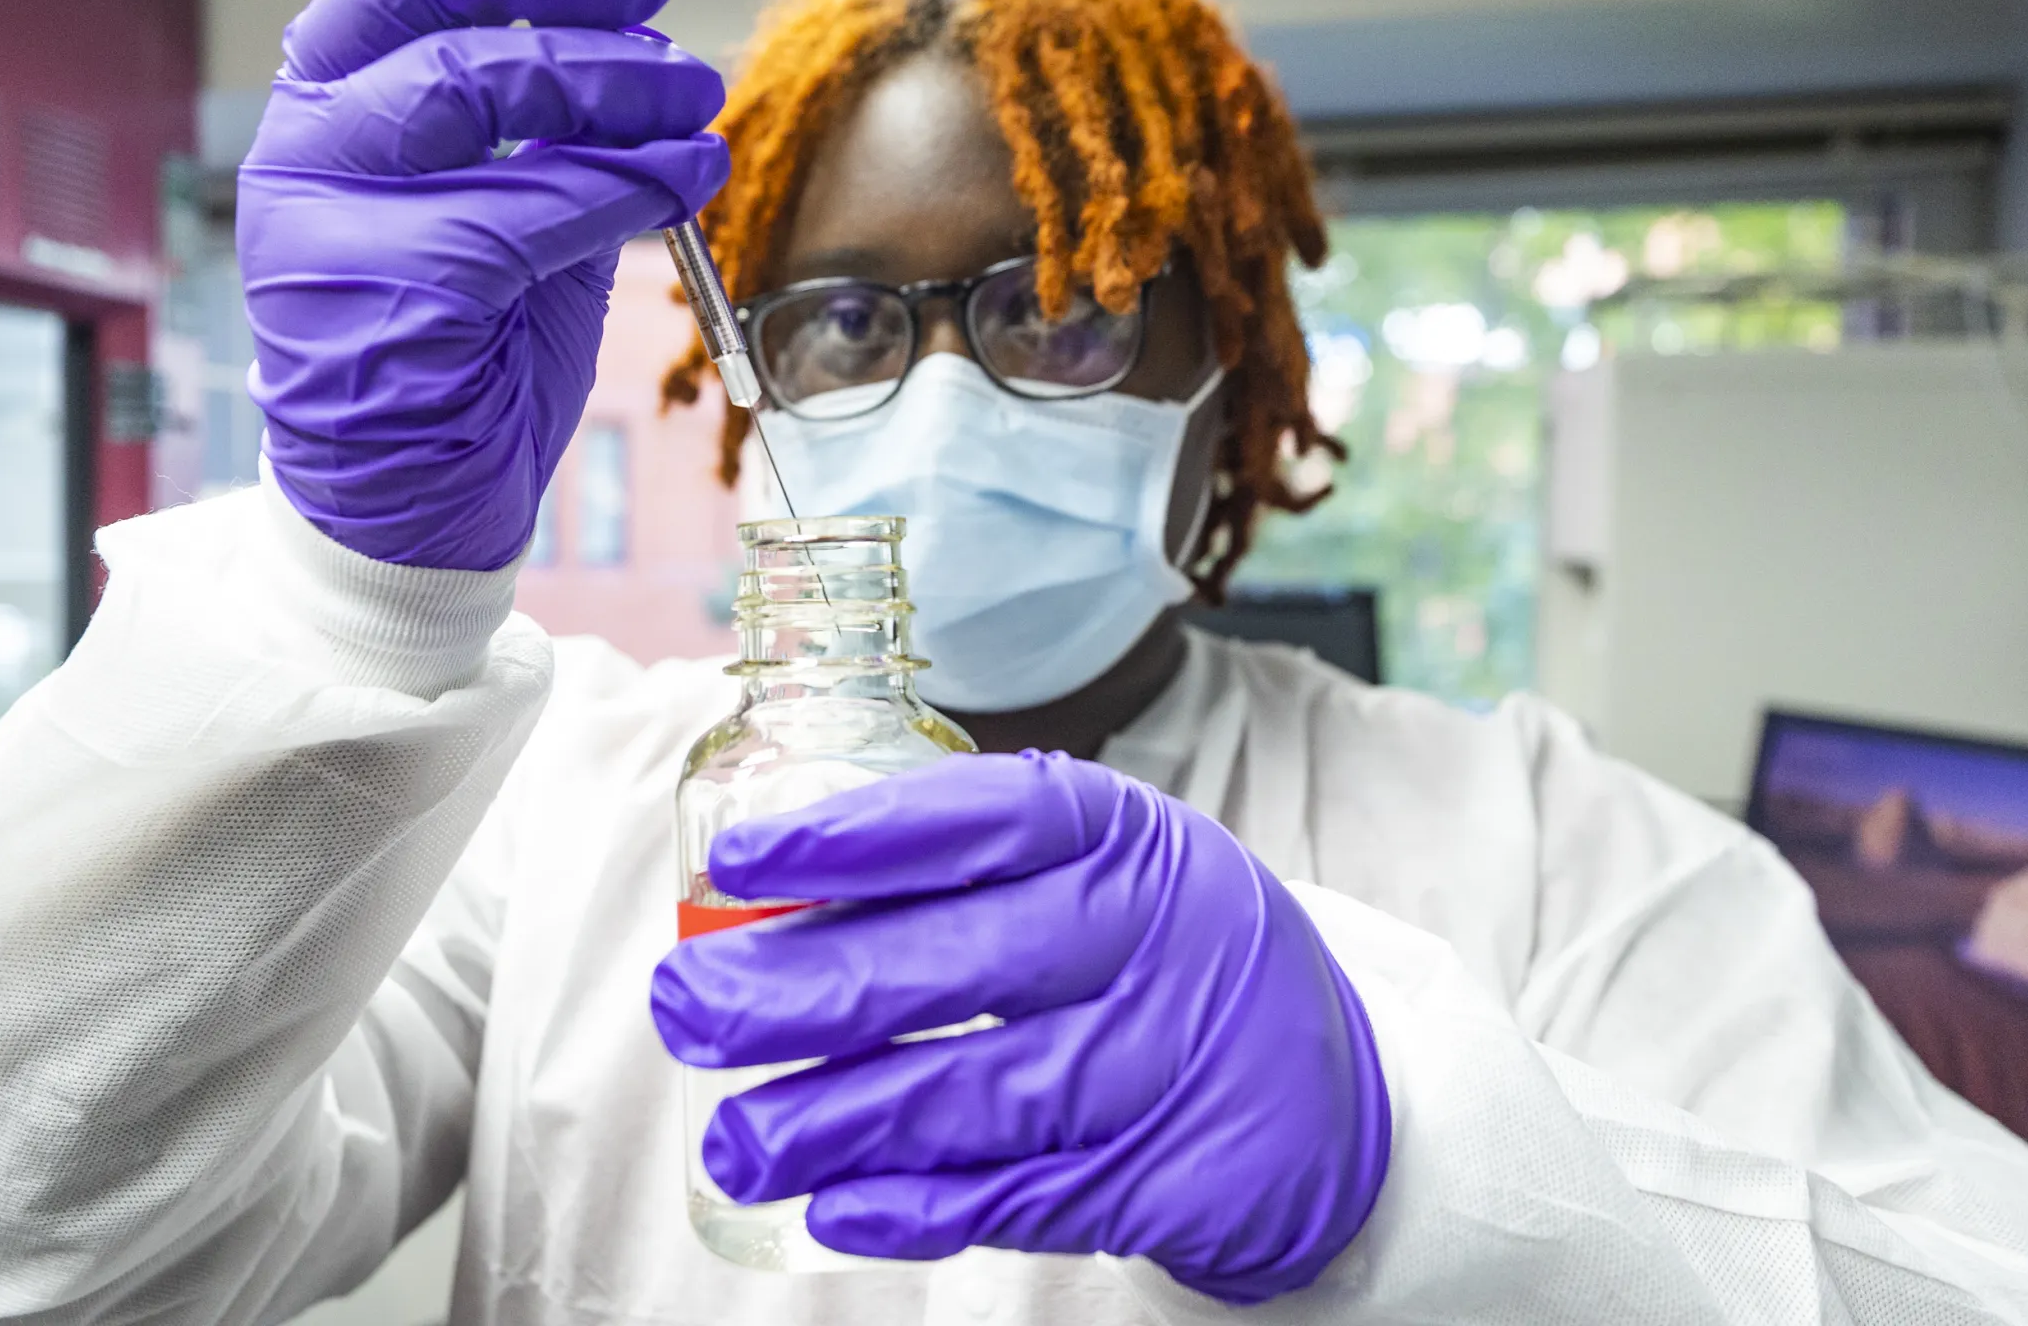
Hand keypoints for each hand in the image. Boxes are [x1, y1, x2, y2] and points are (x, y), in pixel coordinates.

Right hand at [239, 0, 728, 569]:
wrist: (409, 510)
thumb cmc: (470, 347)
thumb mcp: (514, 195)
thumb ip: (540, 96)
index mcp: (337, 96)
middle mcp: (309, 136)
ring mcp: (324, 215)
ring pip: (475, 88)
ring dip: (610, 83)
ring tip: (694, 101)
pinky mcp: (375, 294)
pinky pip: (514, 207)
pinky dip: (615, 189)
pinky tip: (679, 182)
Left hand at [650, 751, 1390, 1304]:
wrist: (1339, 1097)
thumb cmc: (1169, 955)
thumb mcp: (1109, 871)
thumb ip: (975, 872)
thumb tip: (769, 894)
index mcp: (1124, 838)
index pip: (982, 822)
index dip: (856, 839)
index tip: (742, 861)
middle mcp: (1150, 939)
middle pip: (960, 964)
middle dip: (805, 990)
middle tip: (688, 1008)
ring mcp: (1164, 1063)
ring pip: (976, 1094)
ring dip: (836, 1121)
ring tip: (736, 1140)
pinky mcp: (1167, 1177)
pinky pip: (1023, 1196)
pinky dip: (922, 1206)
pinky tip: (835, 1204)